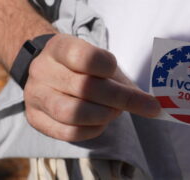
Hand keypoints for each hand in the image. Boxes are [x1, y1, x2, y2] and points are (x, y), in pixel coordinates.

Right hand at [24, 34, 159, 141]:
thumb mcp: (101, 65)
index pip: (87, 58)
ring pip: (73, 113)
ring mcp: (35, 95)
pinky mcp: (35, 118)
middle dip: (120, 99)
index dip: (108, 68)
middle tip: (138, 104)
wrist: (50, 73)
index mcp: (60, 47)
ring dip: (104, 115)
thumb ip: (123, 82)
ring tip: (114, 112)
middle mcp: (42, 70)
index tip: (116, 73)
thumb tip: (154, 106)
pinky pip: (68, 132)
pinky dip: (92, 130)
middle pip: (85, 88)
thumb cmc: (83, 69)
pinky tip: (100, 122)